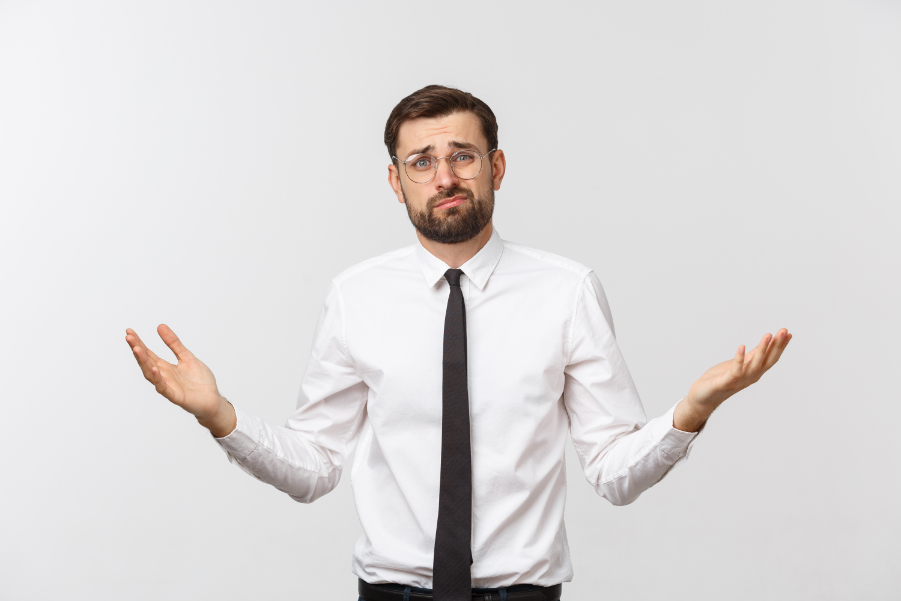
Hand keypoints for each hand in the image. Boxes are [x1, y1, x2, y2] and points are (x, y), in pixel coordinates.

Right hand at [125, 324, 235, 435]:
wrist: (213, 399)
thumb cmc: (199, 380)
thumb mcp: (187, 356)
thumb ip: (174, 343)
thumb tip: (160, 326)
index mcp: (165, 367)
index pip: (148, 353)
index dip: (139, 343)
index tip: (129, 331)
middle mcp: (163, 376)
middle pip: (146, 362)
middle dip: (137, 349)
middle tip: (128, 337)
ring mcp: (168, 386)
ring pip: (151, 374)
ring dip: (143, 362)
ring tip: (137, 349)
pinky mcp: (176, 396)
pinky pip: (164, 388)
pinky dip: (158, 379)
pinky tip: (155, 369)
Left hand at [674, 328, 791, 431]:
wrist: (702, 397)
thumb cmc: (720, 379)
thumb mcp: (738, 364)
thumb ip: (751, 356)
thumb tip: (765, 344)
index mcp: (753, 372)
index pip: (771, 359)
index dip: (780, 347)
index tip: (788, 333)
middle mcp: (750, 377)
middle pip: (767, 361)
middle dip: (776, 346)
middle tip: (783, 331)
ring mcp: (738, 381)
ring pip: (754, 365)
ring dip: (762, 350)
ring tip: (768, 335)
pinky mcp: (725, 383)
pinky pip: (735, 371)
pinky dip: (739, 359)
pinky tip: (741, 346)